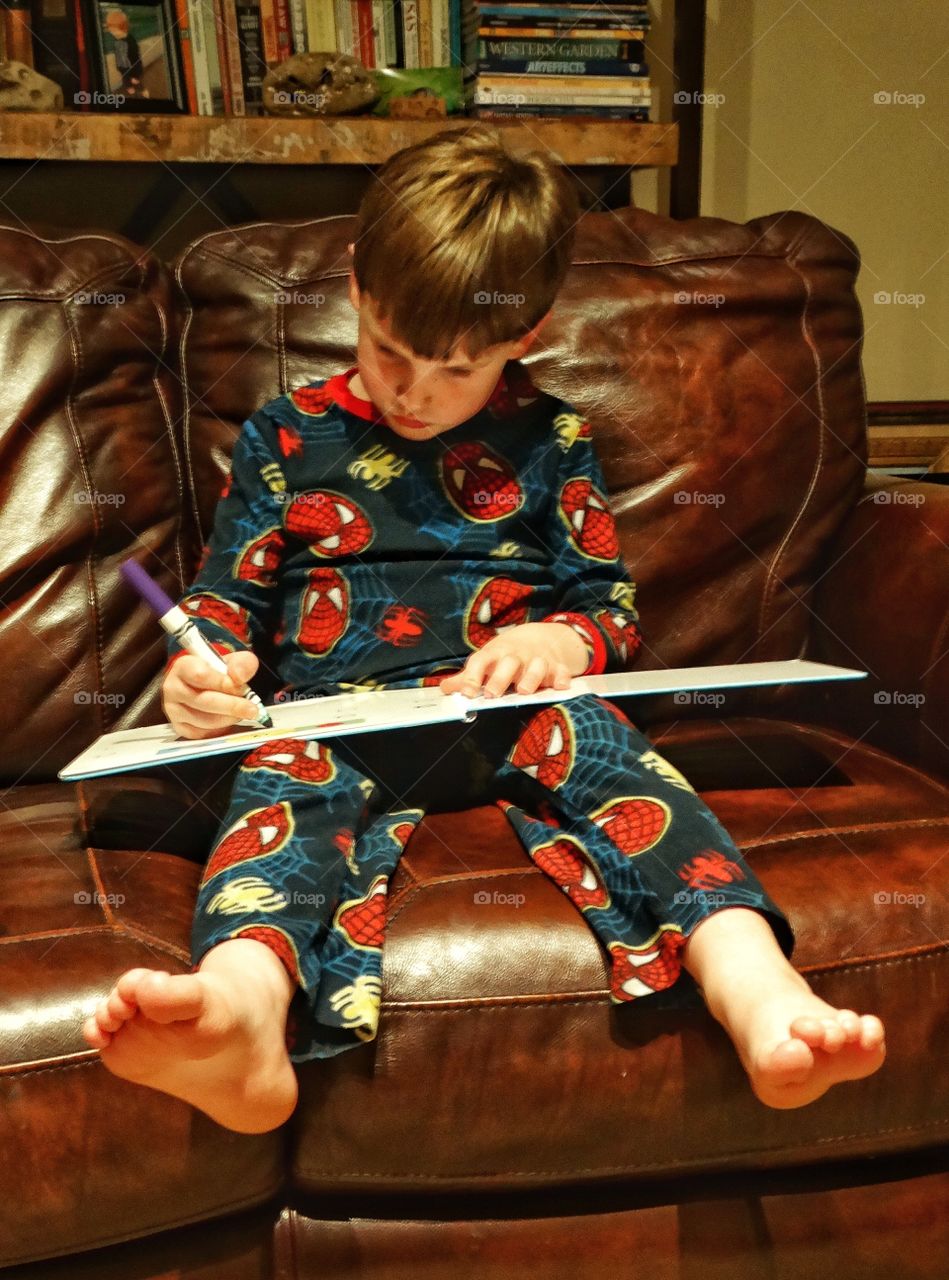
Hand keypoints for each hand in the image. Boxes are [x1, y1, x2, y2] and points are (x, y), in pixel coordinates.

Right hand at [161, 649, 260, 738]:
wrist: (202, 685)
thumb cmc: (215, 673)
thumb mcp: (231, 661)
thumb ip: (240, 663)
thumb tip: (240, 676)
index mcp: (183, 667)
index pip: (201, 675)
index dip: (222, 683)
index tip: (239, 687)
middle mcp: (174, 688)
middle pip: (204, 701)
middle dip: (232, 706)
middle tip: (251, 709)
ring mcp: (174, 710)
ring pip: (206, 720)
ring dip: (229, 718)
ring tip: (242, 712)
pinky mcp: (180, 727)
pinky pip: (203, 734)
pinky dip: (221, 729)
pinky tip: (229, 720)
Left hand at [439, 623, 588, 699]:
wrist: (540, 636)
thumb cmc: (507, 654)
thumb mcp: (487, 661)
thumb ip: (468, 677)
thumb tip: (444, 689)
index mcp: (495, 654)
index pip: (480, 661)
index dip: (473, 677)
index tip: (467, 692)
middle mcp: (516, 655)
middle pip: (508, 663)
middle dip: (500, 678)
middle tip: (492, 694)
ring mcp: (538, 659)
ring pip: (536, 666)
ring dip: (531, 677)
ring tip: (524, 691)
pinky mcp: (557, 666)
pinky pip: (561, 671)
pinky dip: (562, 677)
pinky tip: (561, 686)